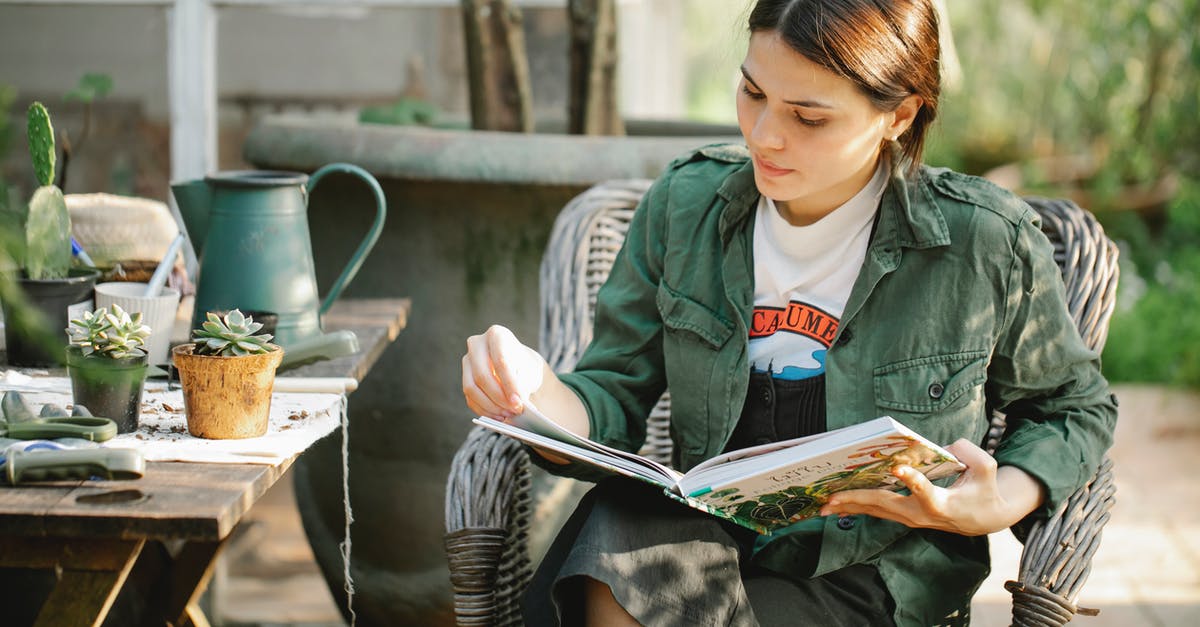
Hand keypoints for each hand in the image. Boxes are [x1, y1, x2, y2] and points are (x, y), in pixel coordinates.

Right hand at [462, 325, 548, 421]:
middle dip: (499, 397)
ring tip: (508, 415)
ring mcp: (467, 361)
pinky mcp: (464, 378)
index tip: (519, 402)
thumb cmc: (525, 365)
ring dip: (490, 406)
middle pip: (482, 375)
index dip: (509, 384)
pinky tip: (498, 417)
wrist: (517, 364)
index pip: (500, 360)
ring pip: (471, 388)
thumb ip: (523, 383)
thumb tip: (517, 403)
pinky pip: (469, 398)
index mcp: (496, 334)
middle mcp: (476, 344)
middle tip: (515, 411)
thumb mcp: (530, 370)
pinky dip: (484, 411)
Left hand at [818, 439, 1044, 535]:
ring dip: (848, 506)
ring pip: (875, 511)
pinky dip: (854, 507)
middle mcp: (922, 514)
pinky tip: (832, 505)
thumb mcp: (986, 468)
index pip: (926, 493)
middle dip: (858, 499)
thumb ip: (967, 452)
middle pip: (886, 505)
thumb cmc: (984, 490)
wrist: (983, 518)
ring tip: (822, 504)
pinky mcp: (903, 515)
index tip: (898, 468)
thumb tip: (940, 446)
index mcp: (943, 503)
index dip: (912, 481)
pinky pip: (875, 511)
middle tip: (832, 496)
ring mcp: (910, 517)